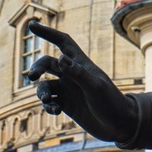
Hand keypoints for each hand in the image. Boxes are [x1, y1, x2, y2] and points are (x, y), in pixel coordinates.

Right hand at [26, 21, 137, 143]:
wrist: (120, 125)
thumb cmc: (111, 102)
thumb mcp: (95, 87)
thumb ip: (78, 73)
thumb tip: (60, 58)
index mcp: (80, 64)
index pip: (62, 42)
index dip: (47, 33)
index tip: (31, 25)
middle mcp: (72, 74)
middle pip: (48, 63)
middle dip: (37, 67)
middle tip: (32, 76)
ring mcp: (69, 90)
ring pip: (45, 85)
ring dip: (41, 92)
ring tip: (47, 100)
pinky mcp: (66, 105)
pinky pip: (49, 102)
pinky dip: (48, 105)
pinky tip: (55, 111)